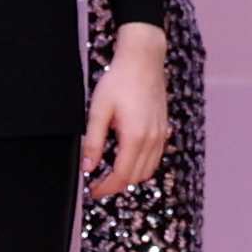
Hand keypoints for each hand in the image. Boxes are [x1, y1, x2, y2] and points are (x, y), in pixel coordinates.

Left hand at [84, 27, 173, 197]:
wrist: (143, 60)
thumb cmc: (119, 80)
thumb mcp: (98, 110)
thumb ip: (93, 141)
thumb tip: (88, 166)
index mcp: (135, 137)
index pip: (120, 175)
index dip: (105, 188)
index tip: (92, 192)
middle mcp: (152, 139)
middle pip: (135, 177)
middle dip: (116, 186)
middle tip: (97, 185)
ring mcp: (160, 134)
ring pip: (147, 170)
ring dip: (129, 177)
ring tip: (110, 174)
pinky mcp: (163, 128)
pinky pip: (155, 158)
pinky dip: (142, 166)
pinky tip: (128, 159)